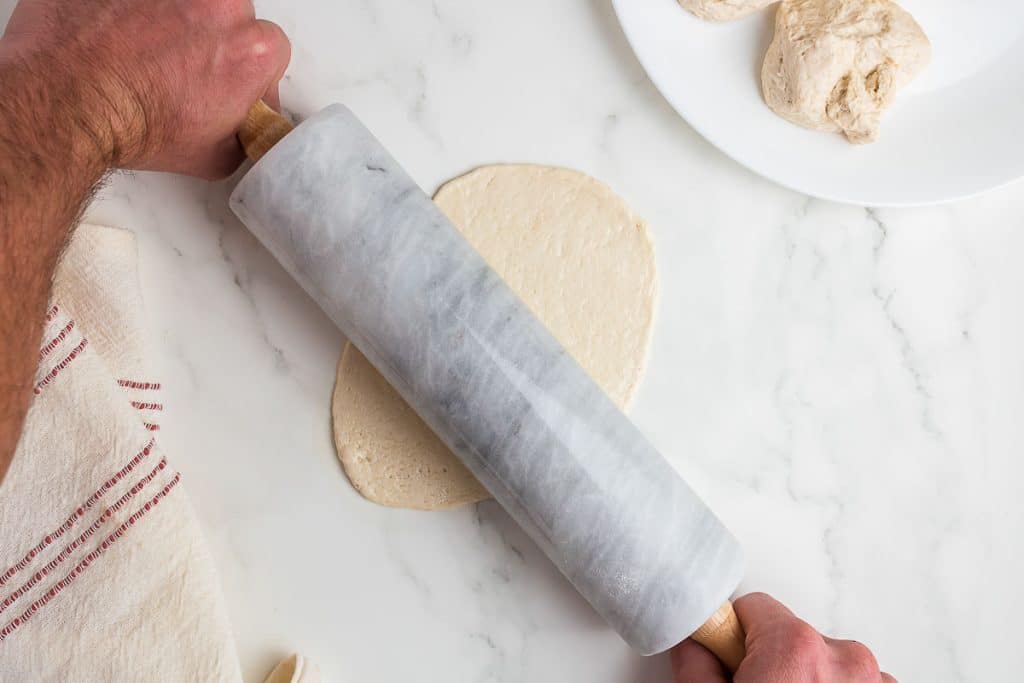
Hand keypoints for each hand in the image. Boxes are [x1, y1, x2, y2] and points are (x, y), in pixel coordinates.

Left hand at [0, 0, 290, 178]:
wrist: (67, 103)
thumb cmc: (133, 124)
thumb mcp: (213, 159)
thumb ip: (243, 134)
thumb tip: (241, 129)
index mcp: (251, 49)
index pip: (270, 50)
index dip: (248, 70)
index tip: (226, 83)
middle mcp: (220, 3)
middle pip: (230, 15)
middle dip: (211, 38)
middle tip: (180, 68)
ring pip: (187, 0)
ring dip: (173, 17)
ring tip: (143, 47)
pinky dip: (131, 7)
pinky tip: (118, 31)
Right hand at [671, 593, 894, 681]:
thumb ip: (697, 664)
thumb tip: (694, 643)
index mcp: (795, 647)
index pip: (753, 609)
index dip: (735, 642)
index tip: (733, 667)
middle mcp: (845, 657)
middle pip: (792, 636)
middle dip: (775, 665)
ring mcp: (876, 682)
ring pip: (828, 662)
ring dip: (811, 682)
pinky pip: (860, 682)